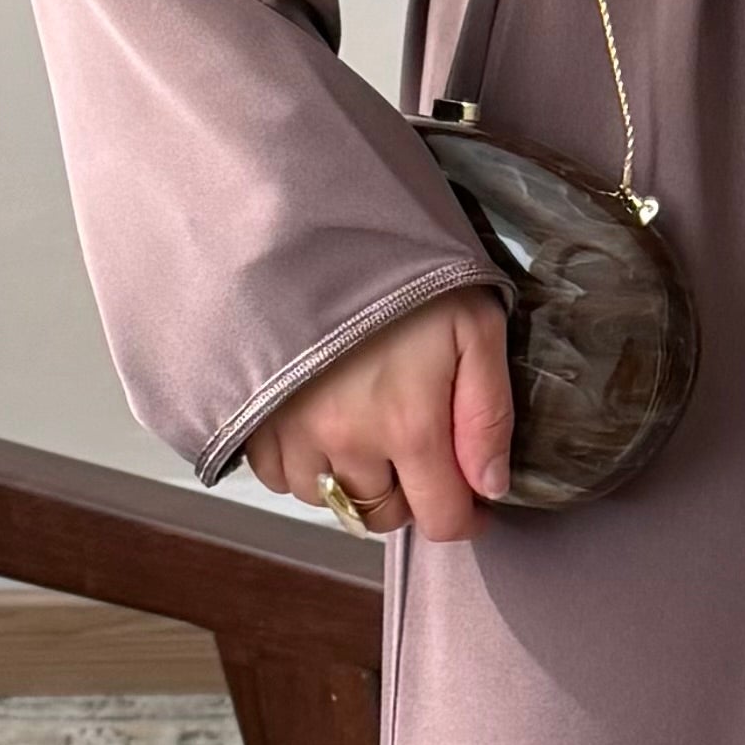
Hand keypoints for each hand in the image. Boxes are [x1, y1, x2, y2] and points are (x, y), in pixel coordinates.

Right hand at [249, 287, 511, 538]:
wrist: (307, 225)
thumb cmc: (396, 270)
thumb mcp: (474, 326)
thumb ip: (488, 415)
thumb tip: (492, 486)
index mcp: (408, 424)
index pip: (441, 519)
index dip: (464, 515)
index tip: (469, 495)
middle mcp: (346, 442)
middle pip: (383, 516)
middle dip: (408, 494)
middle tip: (415, 446)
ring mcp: (292, 434)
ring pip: (330, 500)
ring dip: (353, 481)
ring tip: (366, 430)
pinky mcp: (252, 419)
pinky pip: (279, 477)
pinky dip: (304, 466)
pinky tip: (321, 425)